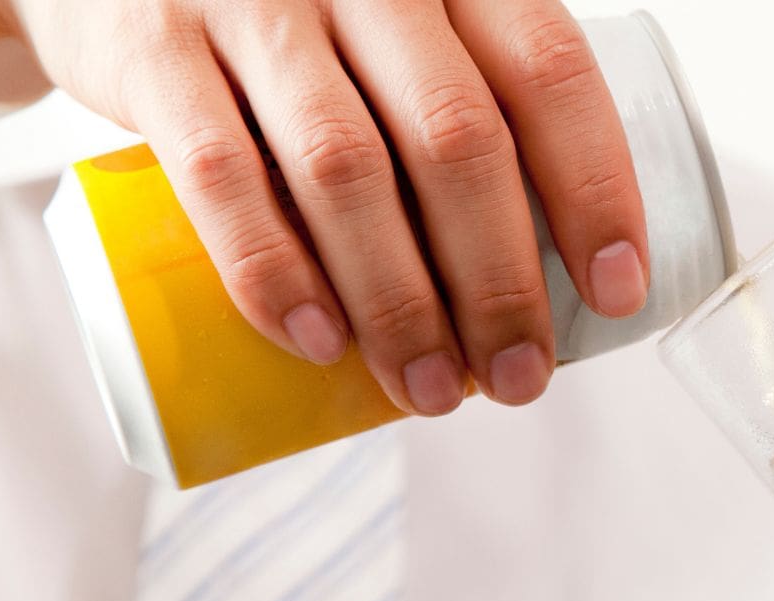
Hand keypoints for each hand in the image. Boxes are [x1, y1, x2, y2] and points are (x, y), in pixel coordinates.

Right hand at [0, 0, 648, 411]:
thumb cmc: (299, 21)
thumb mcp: (400, 30)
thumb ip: (463, 108)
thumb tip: (545, 281)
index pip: (550, 72)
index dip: (596, 189)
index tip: (618, 293)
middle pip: (458, 139)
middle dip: (500, 280)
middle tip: (518, 378)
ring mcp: (257, 5)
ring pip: (347, 169)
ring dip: (399, 302)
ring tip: (430, 390)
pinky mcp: (155, 46)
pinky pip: (221, 172)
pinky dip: (273, 271)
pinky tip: (319, 342)